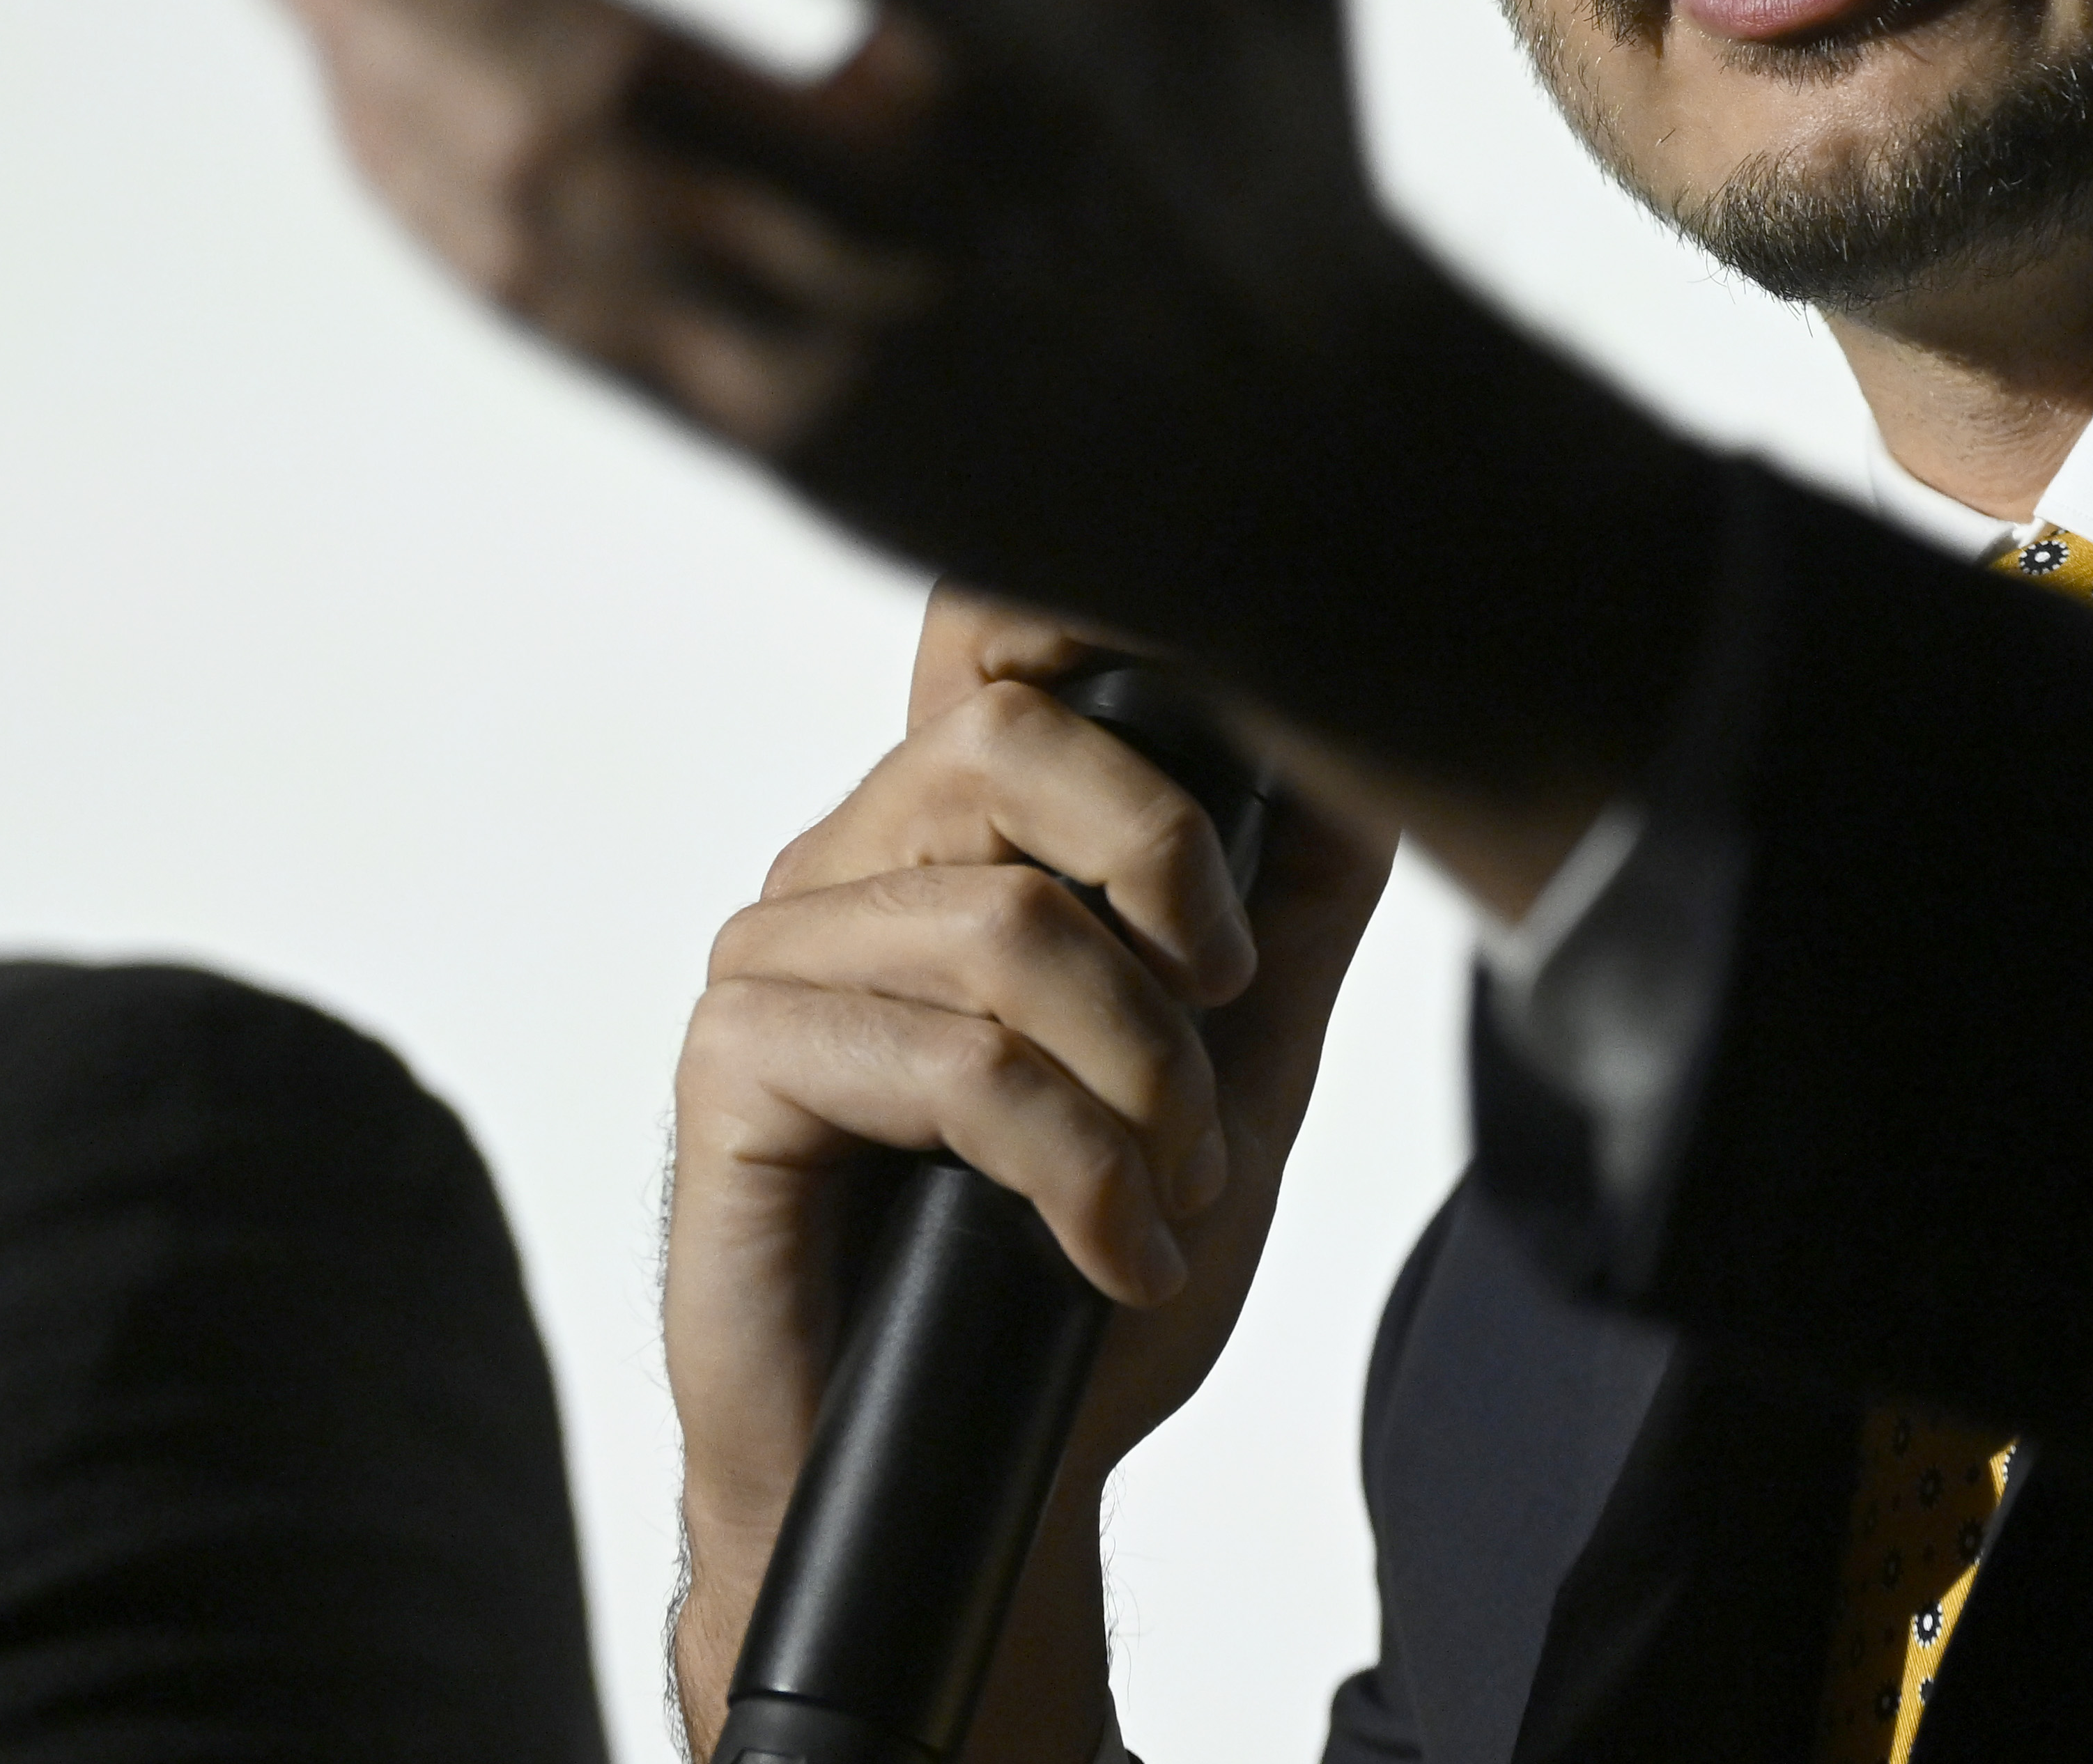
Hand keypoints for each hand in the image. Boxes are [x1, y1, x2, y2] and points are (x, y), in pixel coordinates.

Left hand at [242, 0, 1713, 813]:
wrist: (1293, 475)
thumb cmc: (1270, 152)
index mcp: (1055, 70)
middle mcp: (928, 212)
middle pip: (631, 86)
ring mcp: (832, 333)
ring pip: (554, 195)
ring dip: (386, 59)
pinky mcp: (767, 424)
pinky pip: (551, 304)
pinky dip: (424, 189)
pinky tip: (342, 80)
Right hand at [663, 589, 1391, 1755]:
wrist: (986, 1475)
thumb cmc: (1088, 1265)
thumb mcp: (1241, 1059)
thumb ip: (1289, 899)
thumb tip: (1360, 745)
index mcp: (953, 829)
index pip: (987, 634)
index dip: (1085, 618)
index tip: (1223, 728)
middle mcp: (850, 860)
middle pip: (1013, 736)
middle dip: (1171, 878)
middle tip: (1228, 1019)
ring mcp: (776, 956)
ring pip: (1005, 922)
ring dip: (1140, 1079)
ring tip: (1172, 1187)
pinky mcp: (732, 1067)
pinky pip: (947, 1059)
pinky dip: (1072, 1166)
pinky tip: (1111, 1252)